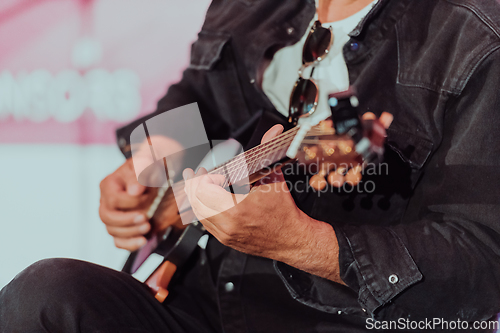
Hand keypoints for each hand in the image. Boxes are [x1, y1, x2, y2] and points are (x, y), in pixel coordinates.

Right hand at [99, 158, 155, 250]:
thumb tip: (134, 190)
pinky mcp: (123, 226)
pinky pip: (118, 241)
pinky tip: (143, 241)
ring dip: (131, 232)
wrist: (158, 171)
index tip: (148, 196)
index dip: (131, 201)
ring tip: (148, 227)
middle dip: (127, 220)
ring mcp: (114, 215)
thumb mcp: (147, 160)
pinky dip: (130, 244)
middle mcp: (107, 200)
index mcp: (109, 184)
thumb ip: (140, 170)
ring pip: (112, 230)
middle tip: (145, 218)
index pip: (114, 199)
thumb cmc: (150, 164)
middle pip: (107, 217)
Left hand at [183, 125, 343, 282]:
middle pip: (195, 202)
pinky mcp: (225, 240)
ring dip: (195, 198)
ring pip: (198, 214)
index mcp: (237, 209)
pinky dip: (203, 210)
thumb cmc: (285, 213)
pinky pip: (206, 224)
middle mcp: (228, 224)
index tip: (211, 172)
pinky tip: (204, 201)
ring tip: (194, 185)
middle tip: (194, 174)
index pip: (204, 190)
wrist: (292, 240)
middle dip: (192, 185)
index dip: (204, 178)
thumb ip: (268, 153)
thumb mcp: (275, 179)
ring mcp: (225, 235)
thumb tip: (273, 132)